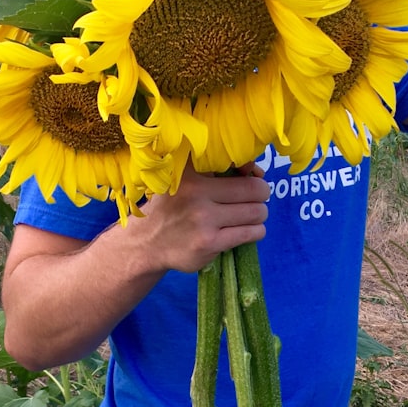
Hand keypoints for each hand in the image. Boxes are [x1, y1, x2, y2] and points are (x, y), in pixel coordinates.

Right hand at [126, 165, 269, 273]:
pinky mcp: (209, 243)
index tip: (252, 177)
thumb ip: (215, 169)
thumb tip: (256, 172)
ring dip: (259, 215)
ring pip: (256, 213)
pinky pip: (250, 233)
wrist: (147, 242)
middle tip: (254, 199)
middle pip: (254, 190)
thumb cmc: (172, 206)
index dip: (251, 171)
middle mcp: (196, 193)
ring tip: (249, 216)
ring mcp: (203, 220)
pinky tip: (246, 230)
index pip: (237, 163)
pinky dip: (255, 231)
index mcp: (191, 172)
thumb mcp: (184, 178)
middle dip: (260, 194)